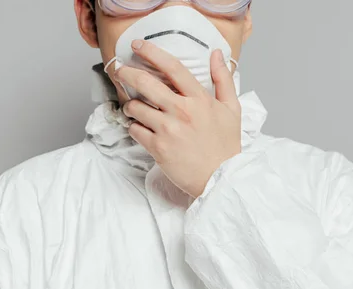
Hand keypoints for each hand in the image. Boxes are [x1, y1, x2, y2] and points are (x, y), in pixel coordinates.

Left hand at [115, 39, 241, 197]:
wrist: (221, 178)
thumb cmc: (226, 146)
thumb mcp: (232, 109)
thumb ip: (223, 79)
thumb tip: (217, 54)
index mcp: (200, 100)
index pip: (173, 68)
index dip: (152, 52)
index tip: (138, 46)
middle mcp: (182, 111)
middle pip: (146, 83)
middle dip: (127, 73)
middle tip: (120, 71)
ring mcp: (168, 130)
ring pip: (136, 107)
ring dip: (131, 105)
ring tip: (135, 108)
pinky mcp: (158, 148)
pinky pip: (135, 130)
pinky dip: (133, 127)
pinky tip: (140, 128)